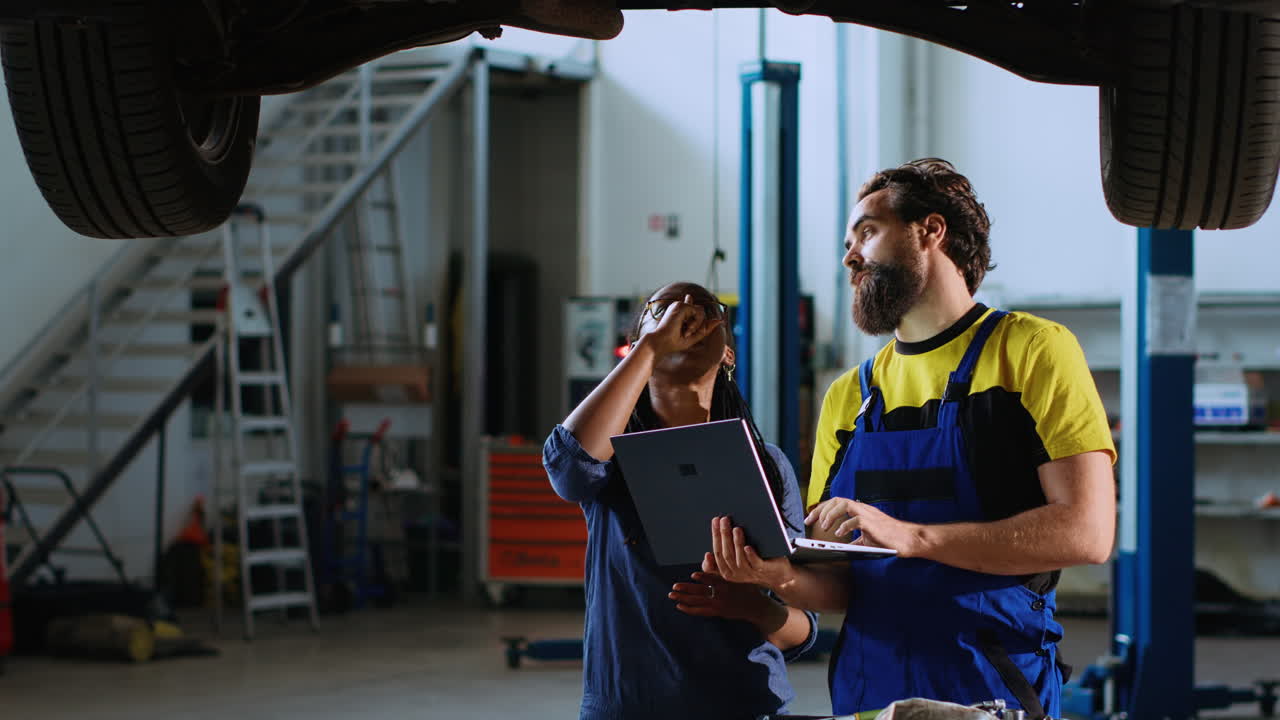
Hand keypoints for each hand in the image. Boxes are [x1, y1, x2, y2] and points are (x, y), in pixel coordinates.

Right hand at [637, 294, 722, 359]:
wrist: (661, 343)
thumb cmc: (674, 342)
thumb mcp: (694, 337)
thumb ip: (705, 328)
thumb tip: (719, 320)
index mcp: (677, 314)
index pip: (686, 305)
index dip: (689, 301)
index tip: (688, 296)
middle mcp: (678, 308)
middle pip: (699, 312)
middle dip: (699, 325)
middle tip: (687, 334)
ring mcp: (679, 306)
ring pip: (701, 311)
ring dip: (698, 324)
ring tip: (687, 332)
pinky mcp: (681, 306)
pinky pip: (699, 311)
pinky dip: (696, 322)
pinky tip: (688, 328)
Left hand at [668, 571, 770, 621]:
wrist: (756, 606)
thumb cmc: (745, 586)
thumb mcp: (736, 575)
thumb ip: (719, 567)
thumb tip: (707, 555)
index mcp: (727, 583)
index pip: (714, 579)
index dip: (704, 577)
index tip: (693, 575)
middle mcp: (722, 594)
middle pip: (701, 591)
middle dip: (687, 589)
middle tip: (674, 587)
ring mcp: (719, 604)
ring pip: (698, 601)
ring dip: (684, 598)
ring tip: (672, 594)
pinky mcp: (718, 612)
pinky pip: (701, 611)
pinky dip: (690, 609)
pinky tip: (679, 606)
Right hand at [706, 516, 796, 590]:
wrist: (780, 573)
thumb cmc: (756, 561)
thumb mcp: (738, 559)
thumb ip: (725, 553)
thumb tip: (711, 544)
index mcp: (729, 571)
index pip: (717, 557)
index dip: (713, 545)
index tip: (709, 541)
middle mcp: (738, 574)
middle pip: (726, 555)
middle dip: (722, 536)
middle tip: (722, 520)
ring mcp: (751, 572)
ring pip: (739, 559)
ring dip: (736, 543)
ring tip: (736, 528)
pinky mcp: (764, 570)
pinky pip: (755, 563)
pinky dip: (750, 555)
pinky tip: (747, 546)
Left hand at [805, 497, 922, 556]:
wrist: (908, 540)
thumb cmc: (889, 539)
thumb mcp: (867, 539)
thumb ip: (855, 540)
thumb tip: (843, 546)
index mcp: (859, 511)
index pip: (836, 503)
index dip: (821, 509)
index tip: (810, 519)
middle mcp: (862, 509)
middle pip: (836, 500)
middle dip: (820, 510)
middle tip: (809, 521)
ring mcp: (867, 514)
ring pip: (843, 504)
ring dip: (830, 514)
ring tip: (824, 527)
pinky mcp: (873, 523)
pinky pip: (855, 520)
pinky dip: (844, 526)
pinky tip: (838, 534)